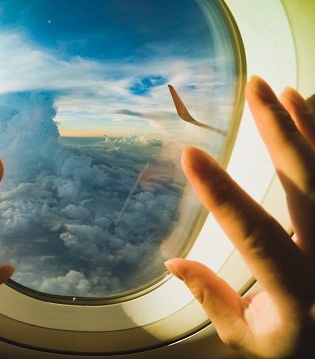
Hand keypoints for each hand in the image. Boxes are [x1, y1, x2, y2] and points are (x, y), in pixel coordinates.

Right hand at [165, 76, 314, 357]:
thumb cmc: (295, 348)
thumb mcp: (248, 337)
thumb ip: (211, 298)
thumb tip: (173, 263)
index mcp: (295, 289)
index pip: (253, 231)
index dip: (220, 192)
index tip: (191, 155)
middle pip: (306, 184)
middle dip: (278, 131)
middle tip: (256, 89)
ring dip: (304, 127)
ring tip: (281, 91)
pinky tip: (308, 118)